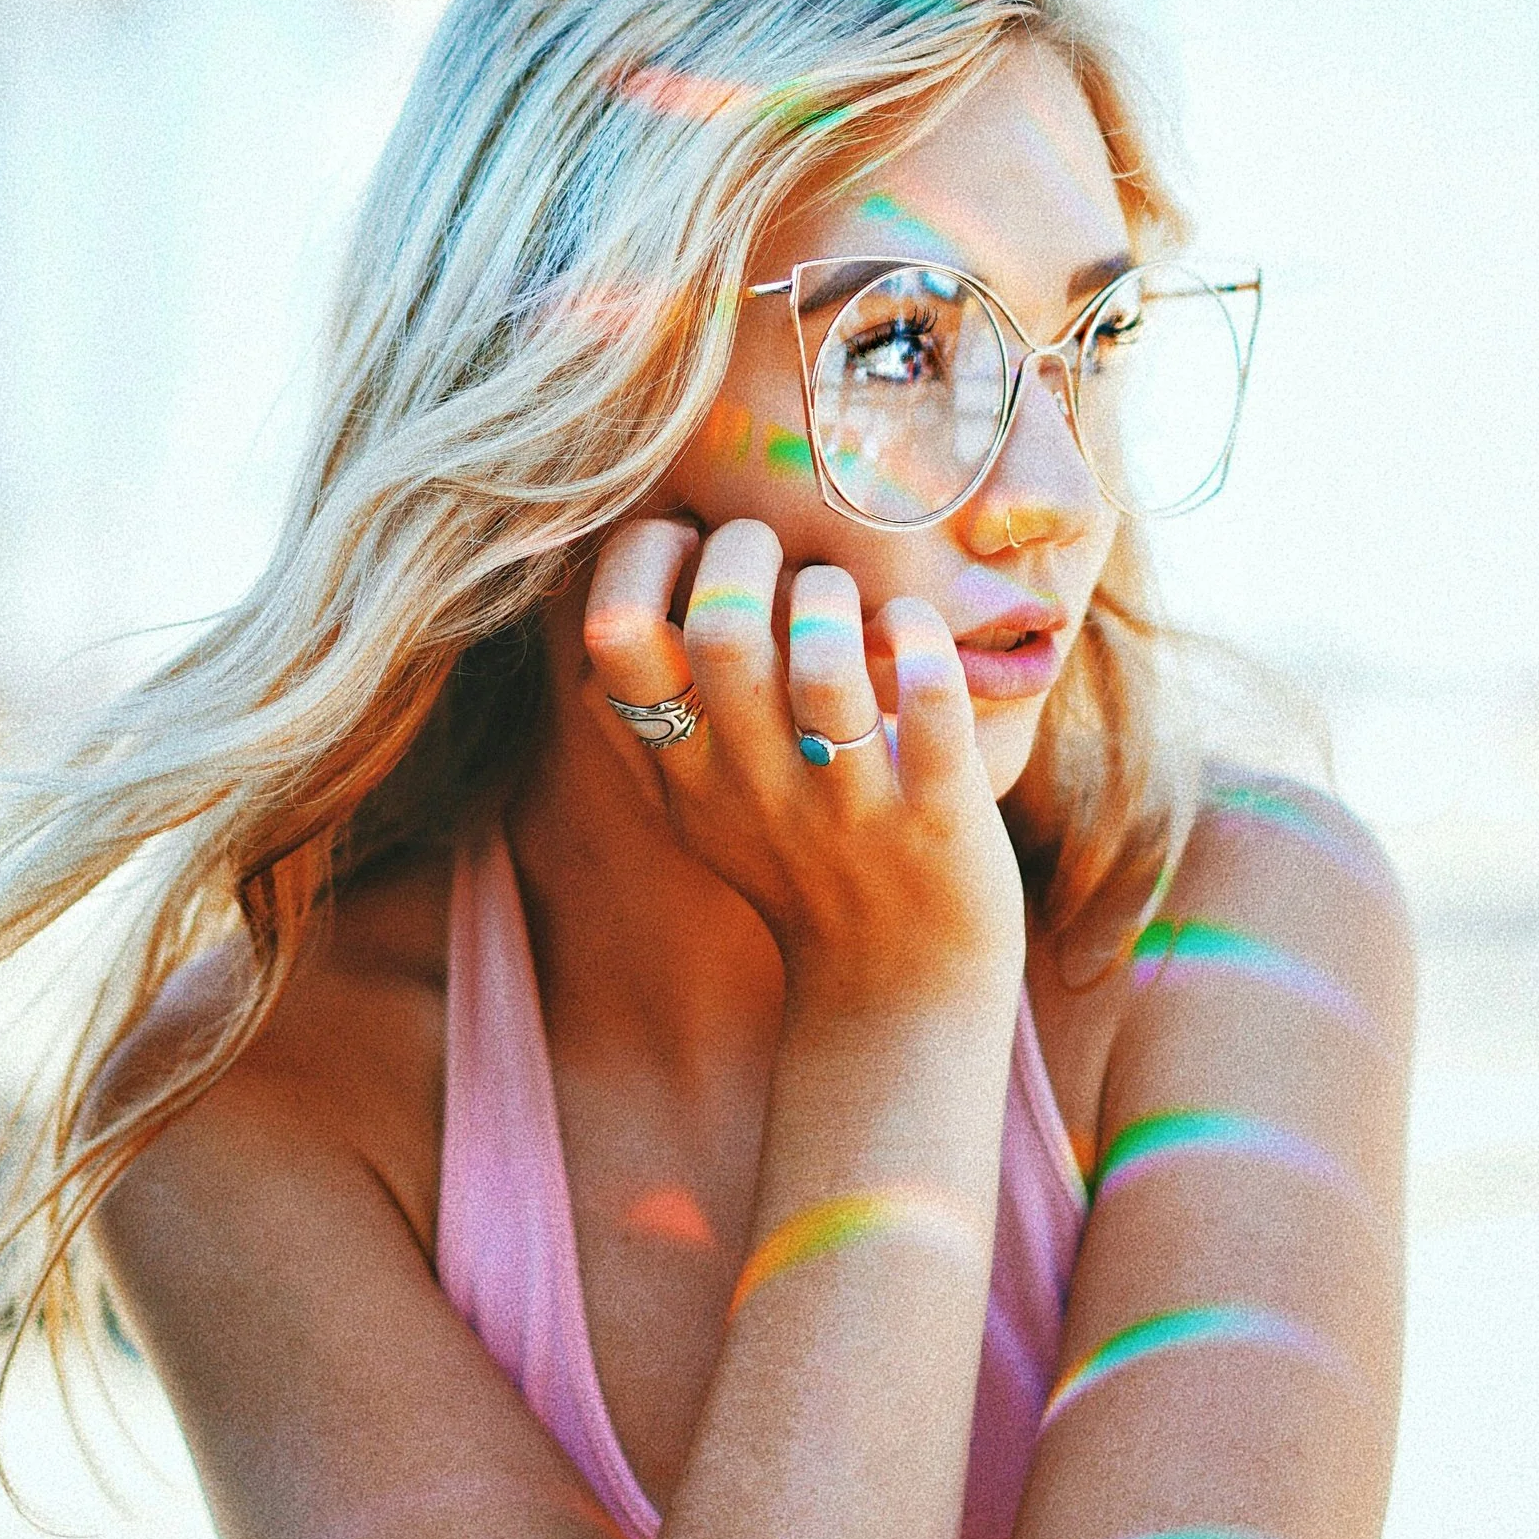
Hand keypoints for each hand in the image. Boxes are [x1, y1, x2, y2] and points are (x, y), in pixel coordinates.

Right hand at [581, 514, 1026, 1018]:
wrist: (898, 998)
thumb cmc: (802, 876)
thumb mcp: (699, 818)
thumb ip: (649, 736)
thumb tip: (601, 621)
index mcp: (688, 775)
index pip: (616, 643)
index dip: (637, 563)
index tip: (683, 540)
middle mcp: (756, 789)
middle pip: (723, 633)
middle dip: (748, 554)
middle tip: (778, 554)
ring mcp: (848, 805)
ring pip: (825, 661)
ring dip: (836, 598)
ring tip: (846, 600)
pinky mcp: (937, 817)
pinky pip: (930, 705)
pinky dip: (924, 645)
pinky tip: (914, 635)